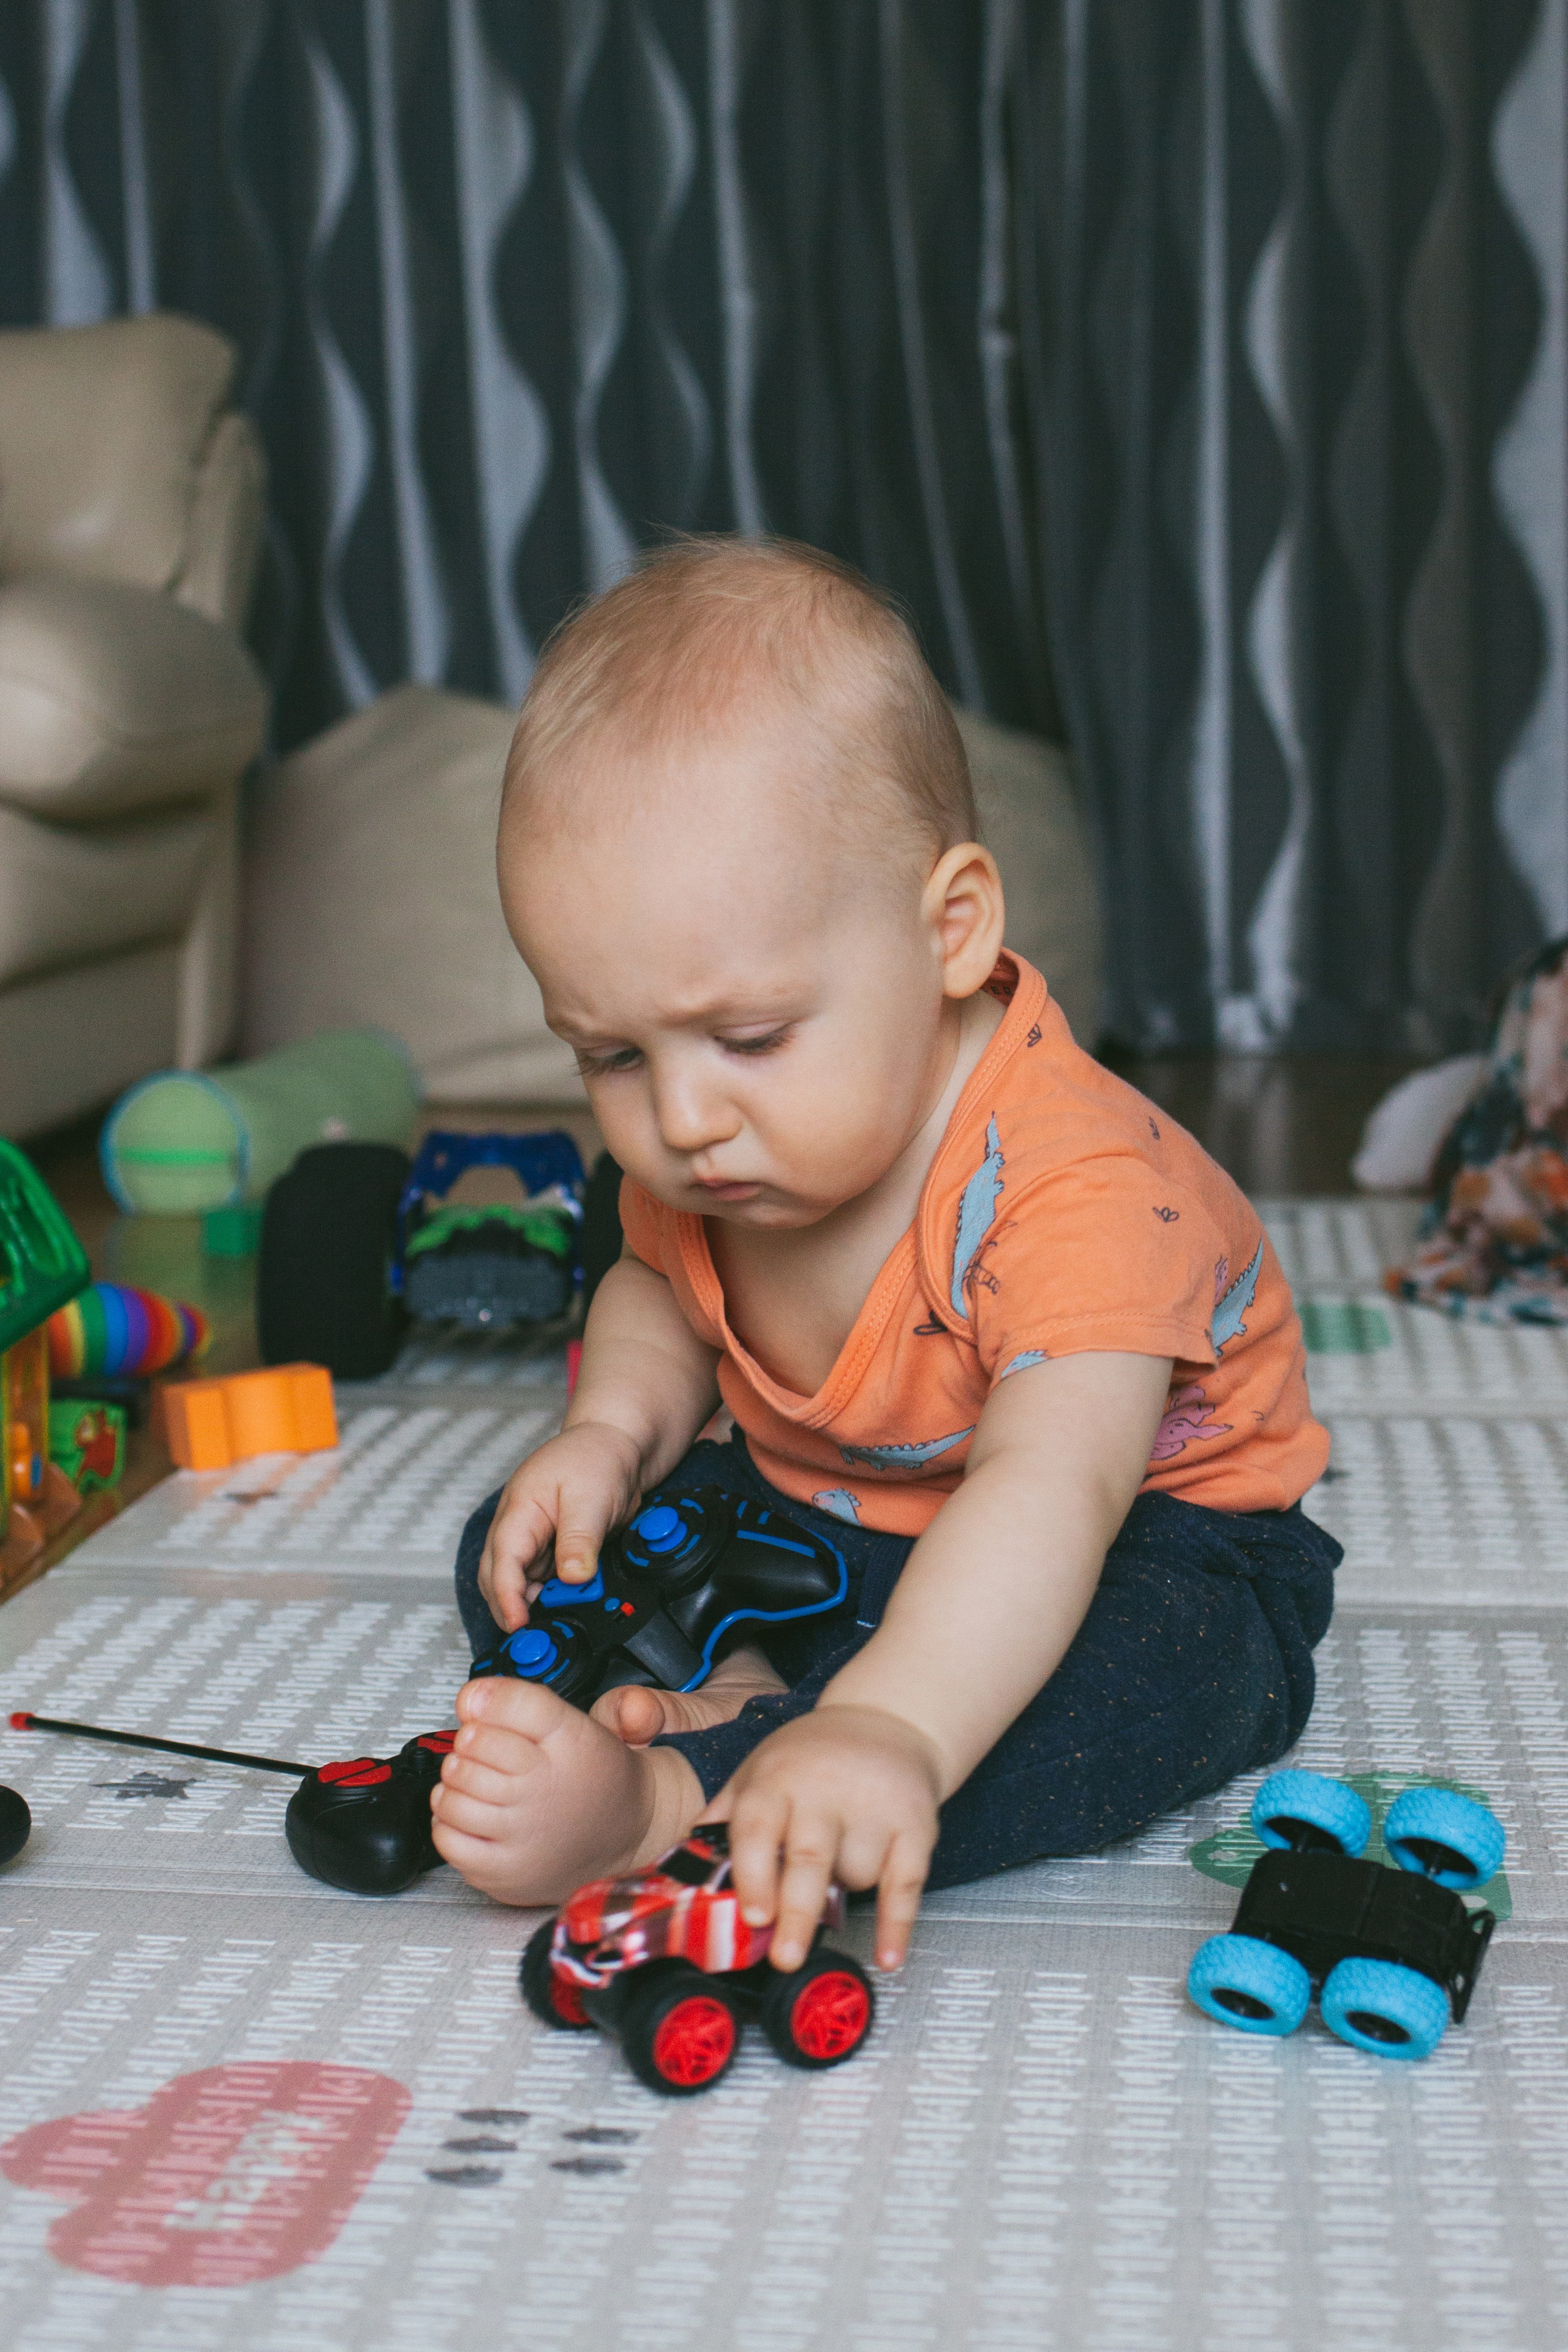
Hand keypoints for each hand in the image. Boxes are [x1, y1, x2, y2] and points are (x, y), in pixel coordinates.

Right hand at [477, 1420, 644, 1633]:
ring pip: (516, 1582)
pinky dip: (545, 1597)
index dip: (506, 1597)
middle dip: (508, 1608)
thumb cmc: (597, 1458)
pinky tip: (562, 1608)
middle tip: (532, 1636)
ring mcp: (530, 1539)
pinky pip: (538, 1580)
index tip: (518, 1624)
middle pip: (496, 1576)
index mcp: (519, 1509)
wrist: (616, 1445)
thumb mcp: (592, 1498)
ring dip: (527, 1605)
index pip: (502, 1560)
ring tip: (550, 1624)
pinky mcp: (548, 1549)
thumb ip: (579, 1539)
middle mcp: (517, 1526)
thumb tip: (573, 1577)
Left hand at [705, 1704, 941, 1973]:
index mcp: (776, 1778)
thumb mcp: (758, 1770)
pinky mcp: (915, 1823)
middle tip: (785, 1957)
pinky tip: (887, 1955)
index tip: (753, 1916)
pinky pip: (907, 1881)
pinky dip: (898, 1923)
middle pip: (809, 1856)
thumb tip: (682, 1869)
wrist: (886, 1719)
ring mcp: (873, 1805)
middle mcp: (824, 1788)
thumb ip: (722, 1817)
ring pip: (857, 1874)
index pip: (758, 1829)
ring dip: (843, 1895)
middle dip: (796, 1912)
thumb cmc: (811, 1756)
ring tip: (836, 1874)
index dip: (754, 1875)